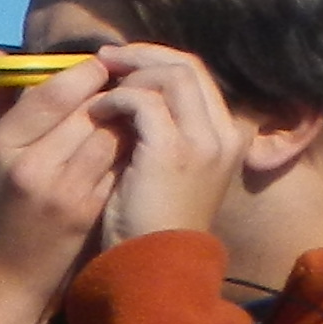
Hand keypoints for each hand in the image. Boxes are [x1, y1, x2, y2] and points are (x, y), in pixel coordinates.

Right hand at [0, 54, 121, 323]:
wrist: (10, 270)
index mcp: (3, 146)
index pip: (51, 94)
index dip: (83, 73)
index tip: (99, 65)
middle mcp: (34, 168)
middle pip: (89, 111)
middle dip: (113, 91)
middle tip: (126, 80)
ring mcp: (66, 193)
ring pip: (114, 136)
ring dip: (130, 117)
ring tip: (134, 108)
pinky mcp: (93, 211)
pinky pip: (124, 164)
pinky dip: (134, 147)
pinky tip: (137, 141)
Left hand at [87, 45, 248, 251]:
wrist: (158, 268)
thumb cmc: (153, 225)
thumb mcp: (167, 172)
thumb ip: (164, 133)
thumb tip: (134, 96)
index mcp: (228, 138)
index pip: (198, 77)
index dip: (158, 60)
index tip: (123, 62)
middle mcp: (224, 134)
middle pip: (187, 67)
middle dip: (142, 55)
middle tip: (105, 59)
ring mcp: (202, 141)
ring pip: (169, 75)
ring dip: (128, 76)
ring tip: (98, 89)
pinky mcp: (172, 151)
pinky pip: (142, 101)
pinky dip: (114, 100)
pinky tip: (95, 113)